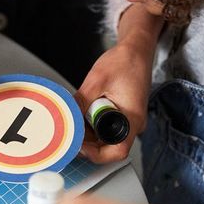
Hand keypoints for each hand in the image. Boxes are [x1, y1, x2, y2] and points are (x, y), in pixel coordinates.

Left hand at [76, 4, 161, 162]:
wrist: (136, 50)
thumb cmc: (125, 61)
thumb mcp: (97, 80)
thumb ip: (81, 101)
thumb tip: (66, 118)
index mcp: (132, 119)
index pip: (118, 151)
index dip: (96, 154)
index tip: (78, 147)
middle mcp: (133, 124)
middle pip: (109, 147)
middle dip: (88, 144)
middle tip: (69, 133)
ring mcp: (128, 120)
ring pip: (106, 138)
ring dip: (89, 134)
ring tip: (74, 120)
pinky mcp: (123, 115)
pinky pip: (107, 127)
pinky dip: (93, 125)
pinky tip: (82, 114)